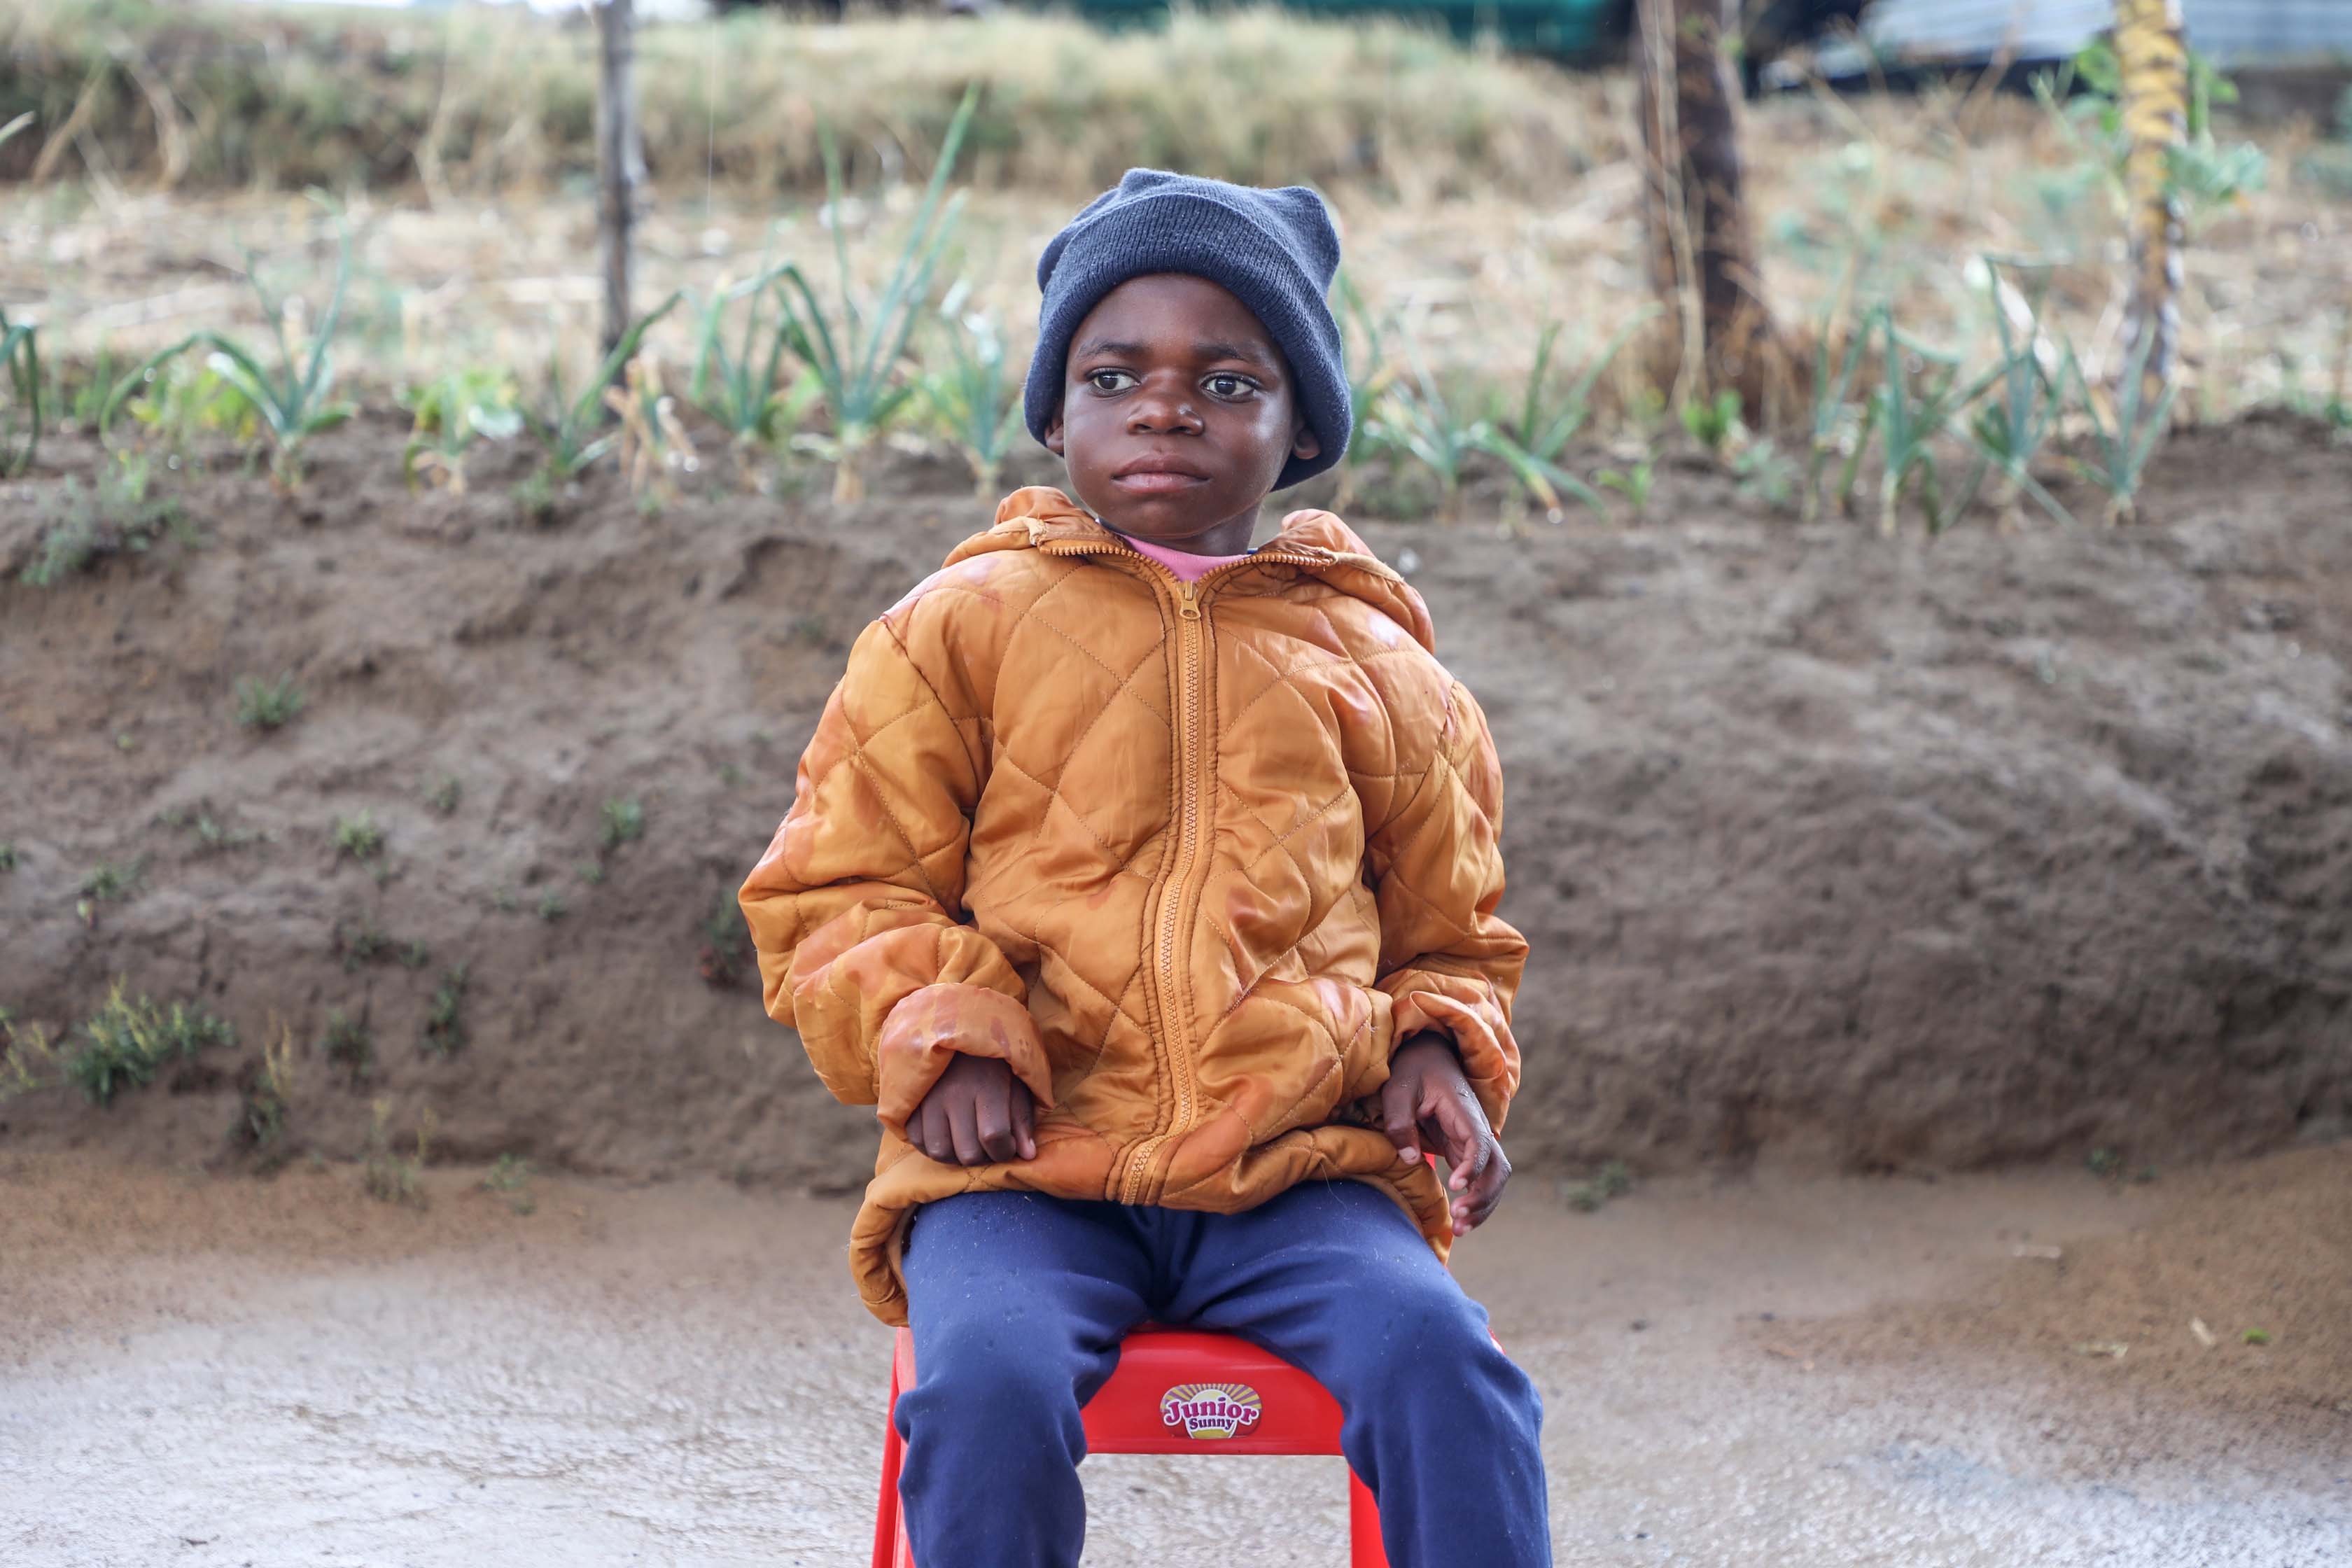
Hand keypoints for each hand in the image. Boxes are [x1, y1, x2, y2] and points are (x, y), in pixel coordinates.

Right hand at [911, 1053, 1036, 1166]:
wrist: (956, 1027)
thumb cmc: (994, 1060)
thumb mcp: (1017, 1083)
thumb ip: (1022, 1119)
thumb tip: (1027, 1155)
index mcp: (987, 1084)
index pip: (994, 1136)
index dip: (1005, 1151)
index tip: (1008, 1147)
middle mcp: (955, 1093)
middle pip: (967, 1152)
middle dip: (983, 1157)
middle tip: (988, 1146)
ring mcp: (928, 1097)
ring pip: (939, 1151)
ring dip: (956, 1156)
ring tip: (967, 1143)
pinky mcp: (911, 1100)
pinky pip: (917, 1140)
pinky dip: (932, 1146)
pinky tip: (946, 1137)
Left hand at [1380, 1033, 1509, 1234]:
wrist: (1426, 1056)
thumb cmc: (1411, 1071)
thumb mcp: (1397, 1090)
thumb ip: (1400, 1123)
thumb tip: (1411, 1159)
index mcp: (1463, 1110)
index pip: (1480, 1143)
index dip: (1472, 1166)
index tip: (1455, 1186)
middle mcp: (1477, 1128)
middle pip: (1498, 1168)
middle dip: (1484, 1197)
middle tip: (1459, 1220)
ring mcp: (1475, 1141)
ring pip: (1494, 1178)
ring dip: (1483, 1205)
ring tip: (1460, 1230)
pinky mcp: (1466, 1151)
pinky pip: (1481, 1179)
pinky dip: (1476, 1200)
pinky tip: (1460, 1221)